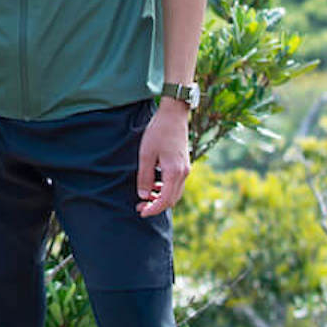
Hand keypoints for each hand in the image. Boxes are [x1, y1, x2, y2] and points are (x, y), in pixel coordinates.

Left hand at [136, 97, 190, 217]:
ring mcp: (186, 169)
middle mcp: (183, 173)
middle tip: (140, 206)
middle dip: (156, 206)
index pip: (165, 200)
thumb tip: (143, 195)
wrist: (174, 114)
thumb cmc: (158, 132)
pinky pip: (176, 184)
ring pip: (175, 193)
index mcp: (174, 172)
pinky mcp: (184, 164)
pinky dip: (166, 189)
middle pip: (172, 200)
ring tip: (145, 197)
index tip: (141, 212)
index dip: (153, 209)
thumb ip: (145, 177)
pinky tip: (154, 185)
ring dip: (161, 198)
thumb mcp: (146, 154)